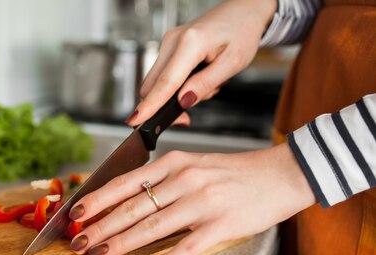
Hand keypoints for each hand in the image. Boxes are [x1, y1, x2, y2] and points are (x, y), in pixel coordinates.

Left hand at [68, 143, 314, 254]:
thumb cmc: (233, 173)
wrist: (281, 174)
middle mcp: (184, 179)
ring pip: (152, 226)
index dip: (97, 200)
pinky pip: (187, 247)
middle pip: (132, 207)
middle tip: (78, 243)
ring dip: (121, 243)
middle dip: (100, 227)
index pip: (125, 183)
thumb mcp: (193, 164)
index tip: (75, 214)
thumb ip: (162, 180)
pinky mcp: (222, 224)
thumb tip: (125, 202)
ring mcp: (203, 202)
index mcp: (173, 163)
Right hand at [127, 0, 276, 126]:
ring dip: (175, 95)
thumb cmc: (241, 31)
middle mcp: (173, 41)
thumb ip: (206, 83)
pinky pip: (164, 75)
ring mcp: (168, 43)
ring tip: (205, 84)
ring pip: (157, 83)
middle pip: (153, 86)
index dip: (150, 105)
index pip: (166, 82)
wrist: (243, 10)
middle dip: (166, 106)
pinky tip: (199, 78)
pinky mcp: (169, 47)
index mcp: (190, 43)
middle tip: (186, 117)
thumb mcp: (233, 62)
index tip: (136, 120)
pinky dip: (176, 85)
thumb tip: (183, 101)